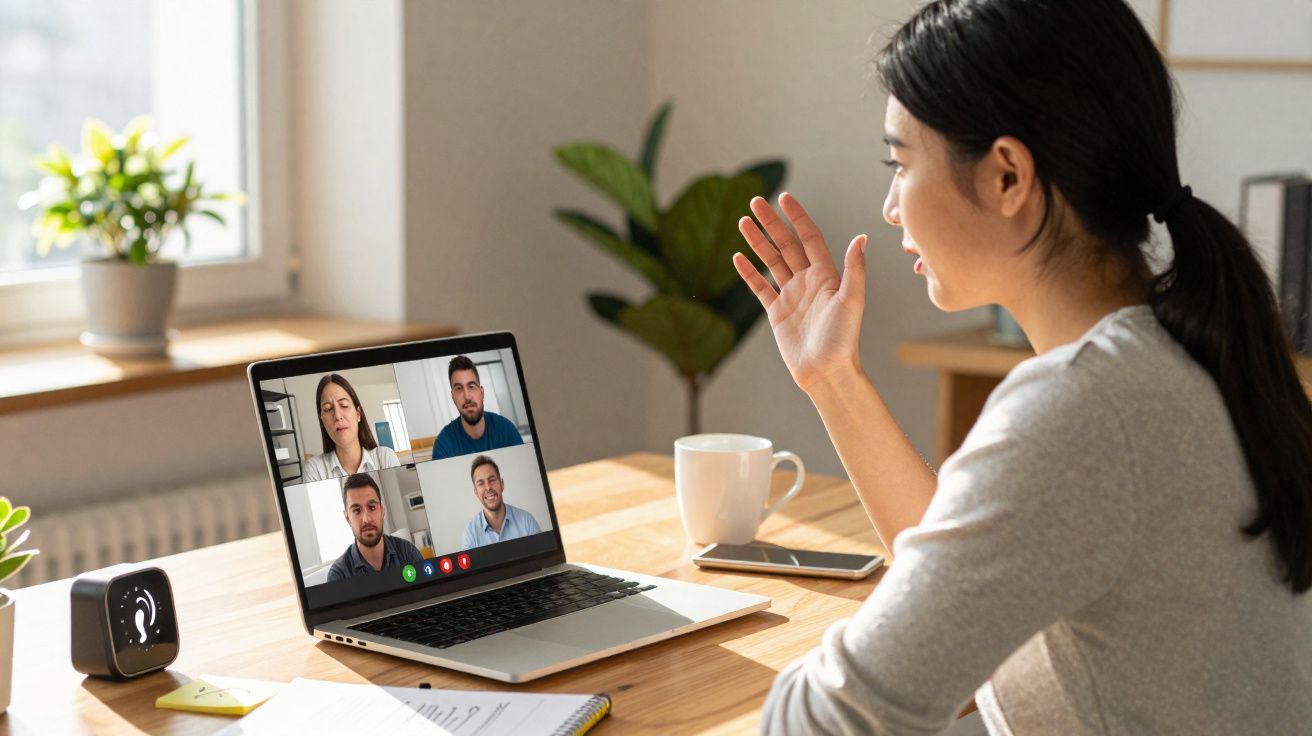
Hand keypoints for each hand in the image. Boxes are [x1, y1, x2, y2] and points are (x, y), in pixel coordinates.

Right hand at [734, 193, 867, 392]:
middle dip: (771, 223)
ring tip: (743, 222)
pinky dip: (749, 272)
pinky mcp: (777, 313)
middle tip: (755, 202)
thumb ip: (854, 269)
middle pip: (786, 244)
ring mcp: (791, 296)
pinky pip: (760, 287)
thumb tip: (862, 237)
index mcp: (826, 275)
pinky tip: (738, 257)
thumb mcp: (851, 301)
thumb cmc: (843, 339)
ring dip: (758, 242)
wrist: (826, 372)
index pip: (808, 237)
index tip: (784, 198)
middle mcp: (808, 281)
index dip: (797, 217)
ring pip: (771, 261)